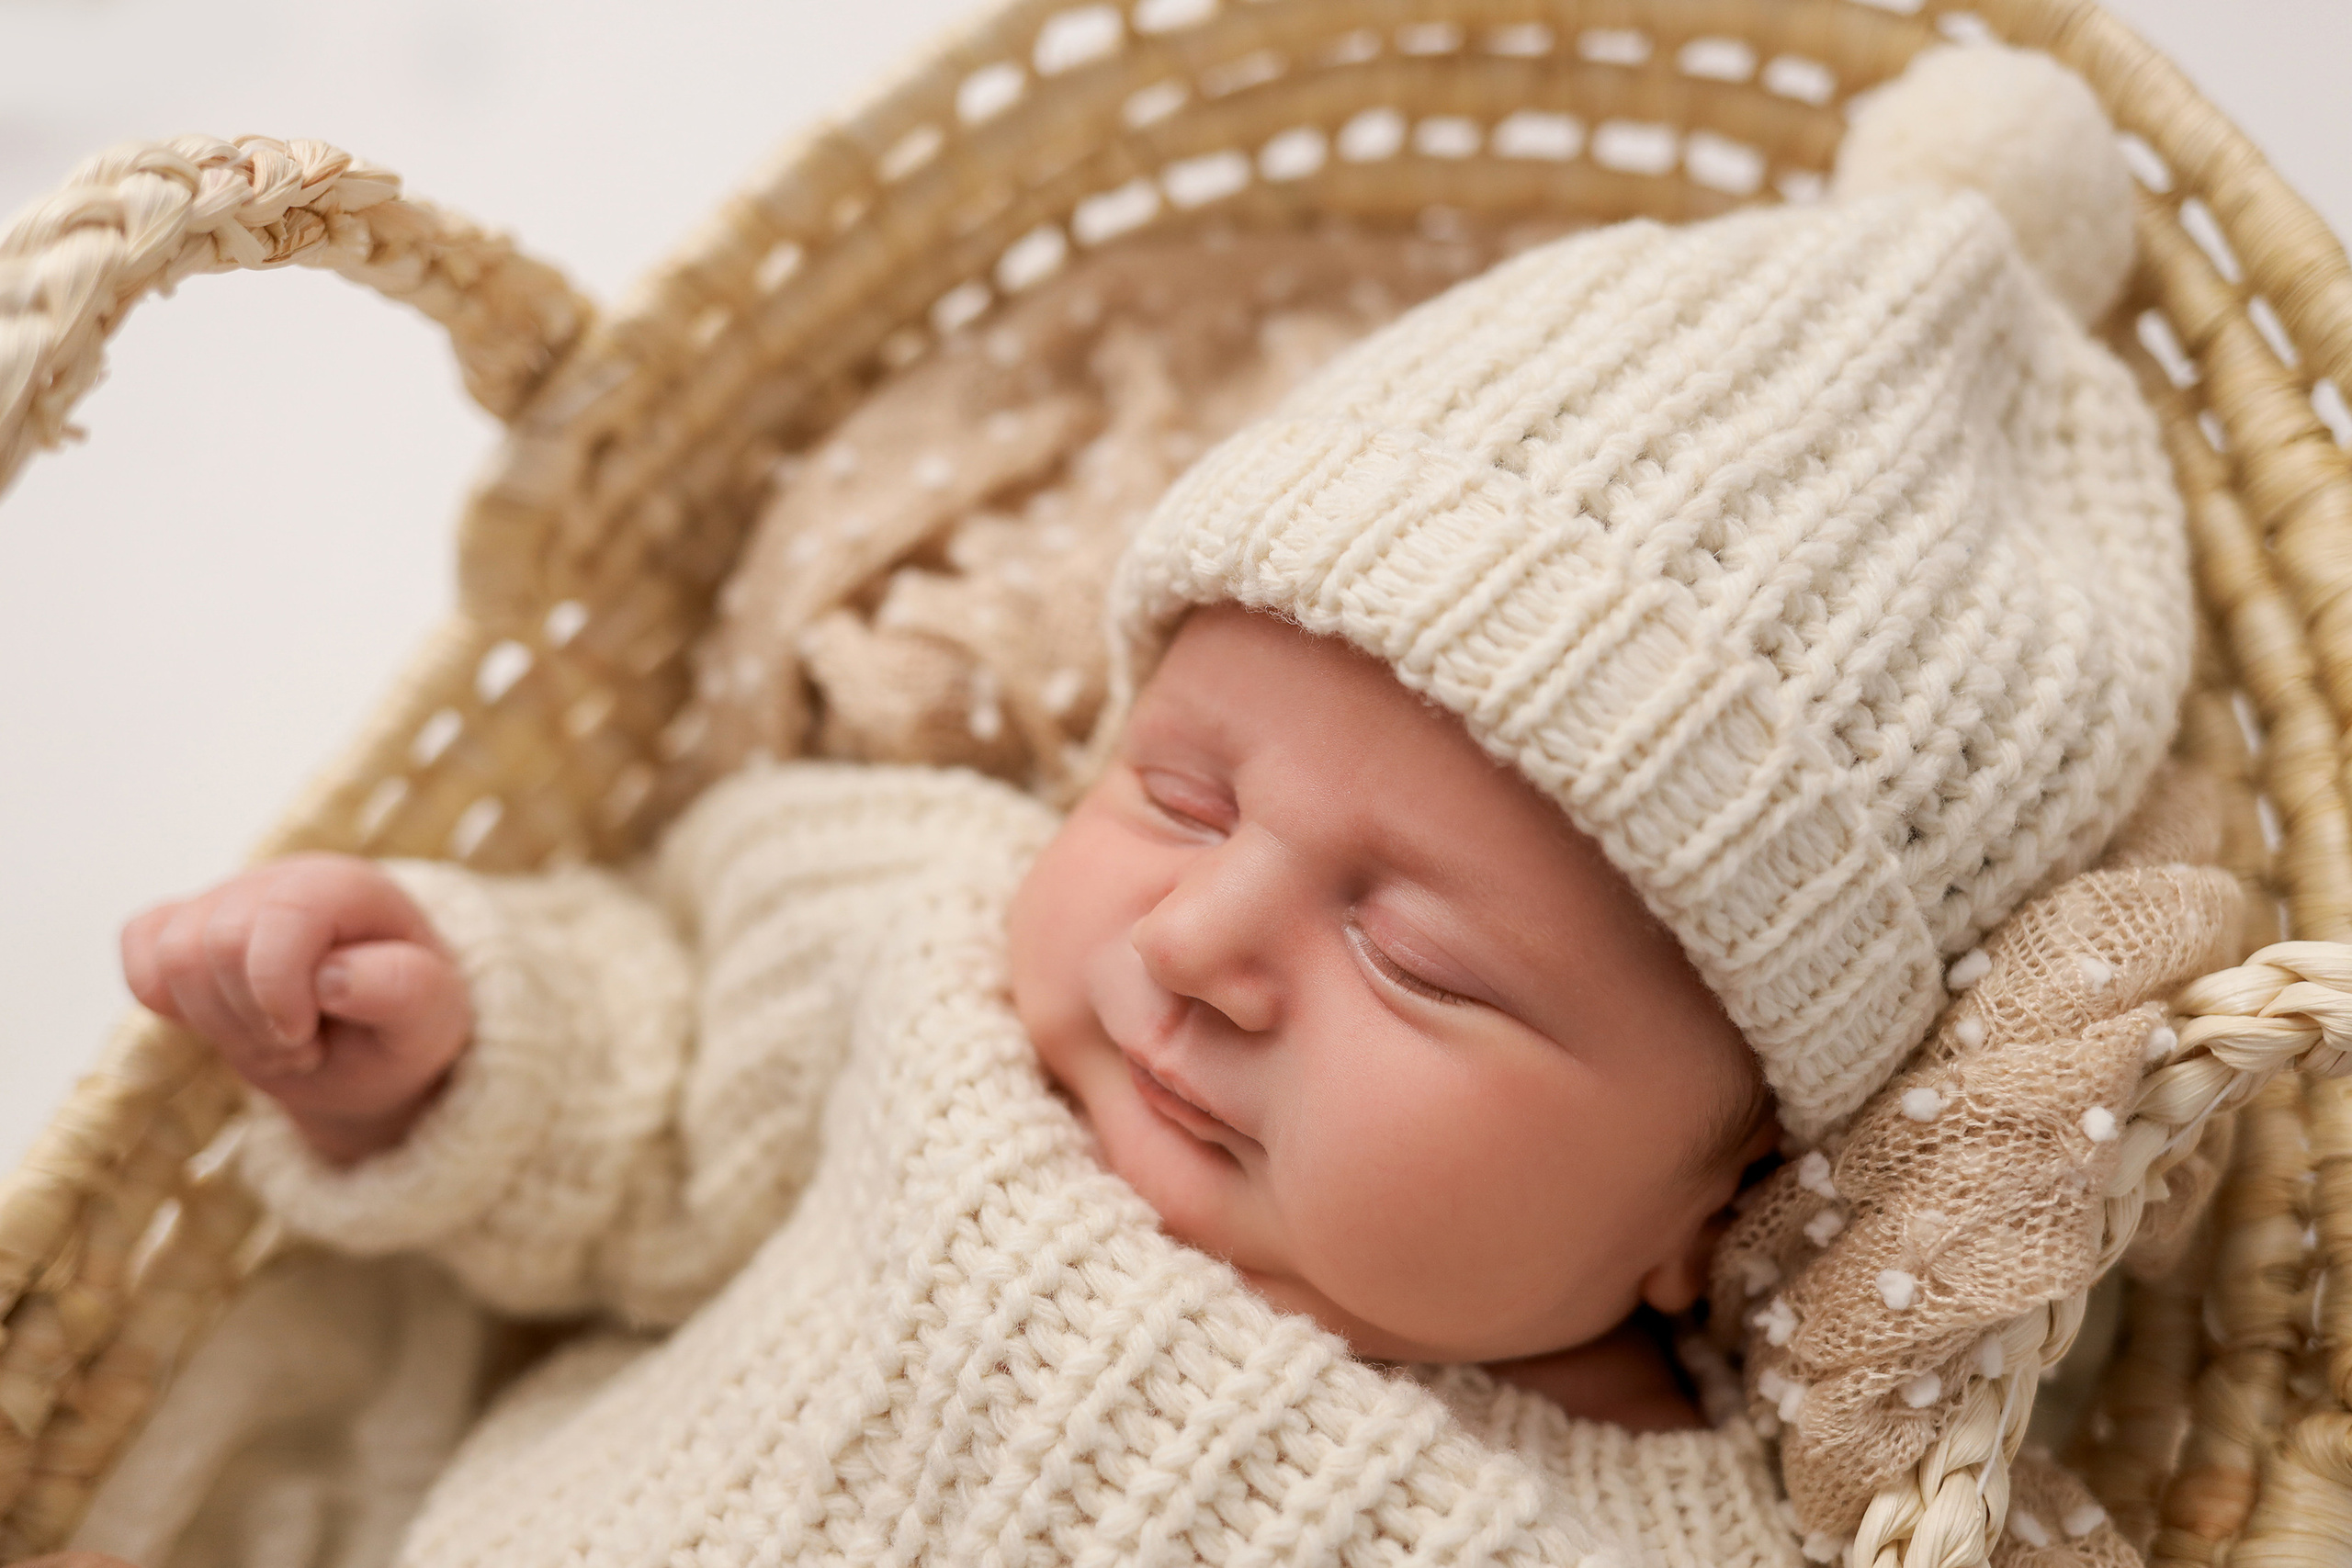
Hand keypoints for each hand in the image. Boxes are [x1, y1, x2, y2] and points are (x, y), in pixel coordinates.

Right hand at [121, 854, 471, 1163]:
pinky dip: (170, 1001)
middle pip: (215, 943)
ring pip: (172, 955)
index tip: (309, 1037)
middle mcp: (285, 877)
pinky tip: (228, 1017)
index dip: (277, 993)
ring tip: (272, 1037)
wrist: (370, 1046)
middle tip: (299, 1045)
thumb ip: (401, 990)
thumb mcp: (429, 1021)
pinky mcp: (185, 921)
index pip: (282, 916)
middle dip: (250, 1020)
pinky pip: (139, 948)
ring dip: (218, 1022)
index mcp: (350, 888)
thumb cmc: (402, 1027)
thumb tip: (334, 974)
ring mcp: (230, 896)